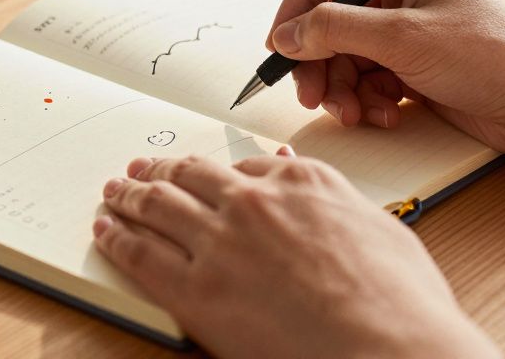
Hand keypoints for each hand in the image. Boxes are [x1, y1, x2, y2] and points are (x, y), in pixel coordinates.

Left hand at [93, 151, 499, 358]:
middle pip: (191, 176)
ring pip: (158, 205)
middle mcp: (253, 202)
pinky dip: (117, 237)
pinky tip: (106, 229)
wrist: (390, 347)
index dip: (216, 170)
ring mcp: (220, 243)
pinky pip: (140, 254)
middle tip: (141, 168)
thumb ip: (333, 196)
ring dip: (130, 193)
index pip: (245, 164)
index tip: (202, 173)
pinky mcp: (195, 290)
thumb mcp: (379, 225)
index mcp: (301, 182)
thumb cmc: (399, 301)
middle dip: (161, 170)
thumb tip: (299, 172)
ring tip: (114, 190)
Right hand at [268, 0, 504, 157]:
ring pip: (343, 55)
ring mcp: (406, 32)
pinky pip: (366, 81)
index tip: (283, 43)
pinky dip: (366, 101)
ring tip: (352, 113)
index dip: (297, 3)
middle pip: (328, 18)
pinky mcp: (413, 69)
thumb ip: (336, 30)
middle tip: (311, 93)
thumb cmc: (495, 56)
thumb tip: (286, 35)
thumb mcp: (404, 38)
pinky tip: (385, 116)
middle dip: (317, 59)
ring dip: (340, 88)